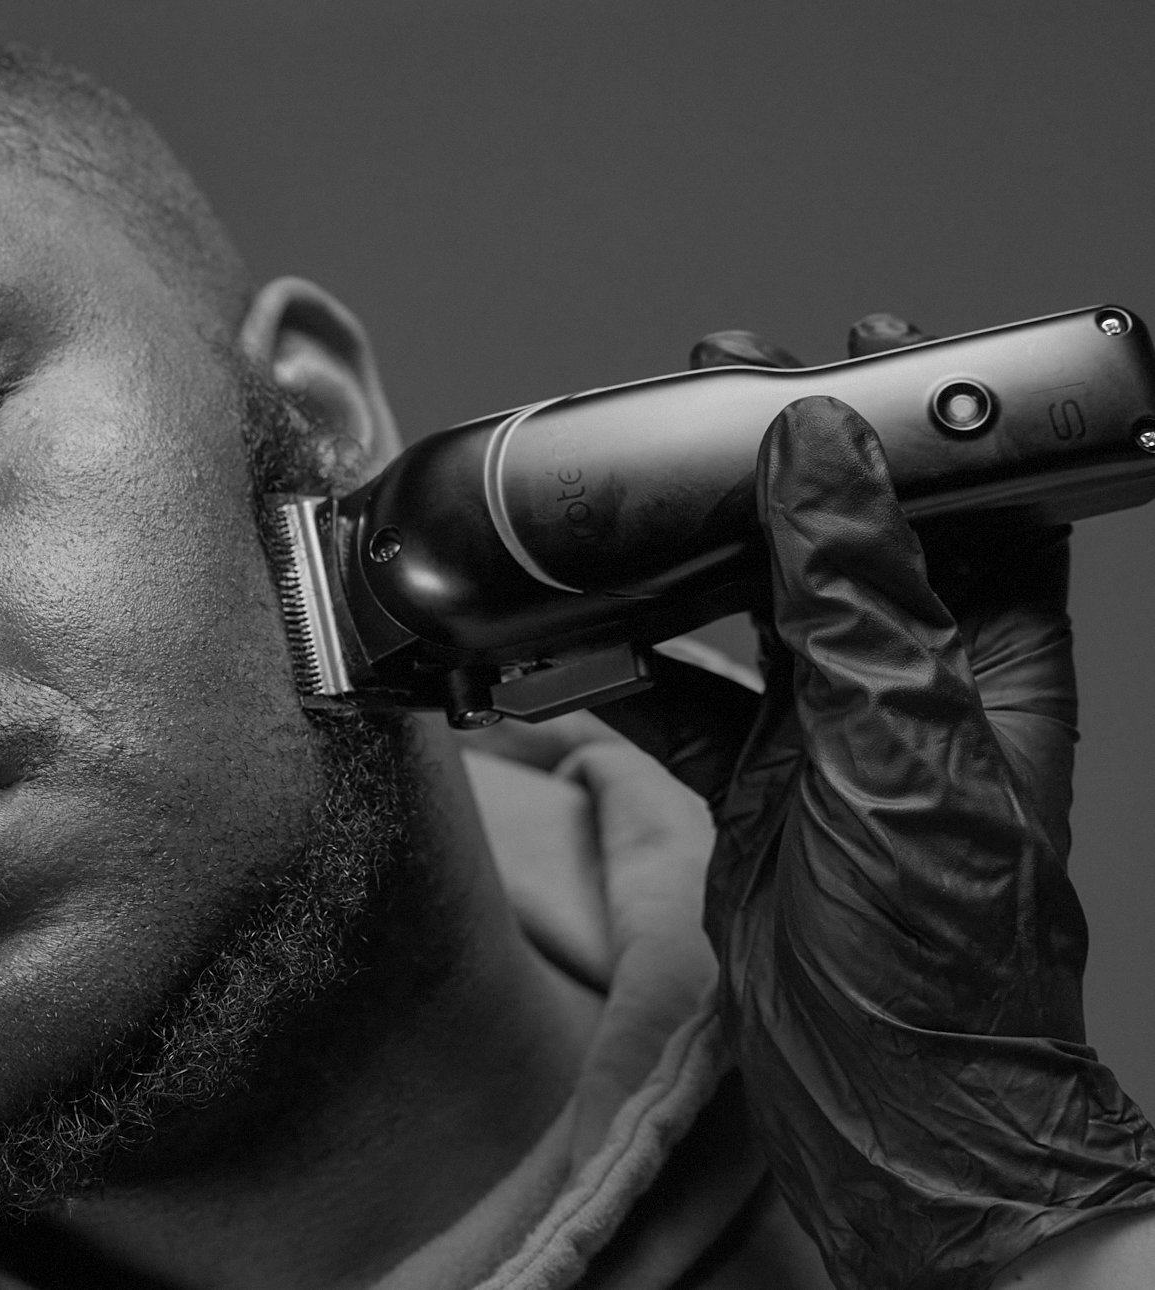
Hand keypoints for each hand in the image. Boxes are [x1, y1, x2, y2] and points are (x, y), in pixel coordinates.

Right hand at [596, 316, 1154, 1287]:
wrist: (889, 1123)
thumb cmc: (943, 970)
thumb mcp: (907, 762)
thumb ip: (859, 607)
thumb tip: (819, 457)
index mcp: (991, 670)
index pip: (978, 510)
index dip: (925, 428)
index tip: (860, 354)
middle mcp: (911, 696)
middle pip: (848, 544)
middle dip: (782, 468)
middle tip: (711, 393)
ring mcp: (828, 746)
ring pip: (754, 616)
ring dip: (693, 556)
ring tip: (635, 490)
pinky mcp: (755, 797)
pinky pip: (682, 703)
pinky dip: (625, 666)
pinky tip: (575, 637)